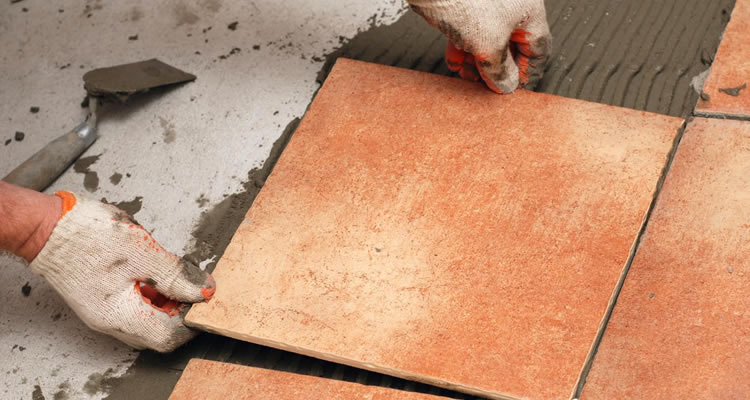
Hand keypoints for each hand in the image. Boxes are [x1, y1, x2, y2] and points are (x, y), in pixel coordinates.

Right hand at [29, 192, 215, 352]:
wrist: (46, 225)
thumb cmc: (85, 235)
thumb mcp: (142, 251)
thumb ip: (176, 274)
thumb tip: (203, 290)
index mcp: (120, 315)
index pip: (168, 336)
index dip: (192, 320)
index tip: (205, 299)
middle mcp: (109, 321)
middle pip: (157, 332)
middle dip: (181, 312)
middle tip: (194, 287)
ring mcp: (103, 312)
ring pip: (146, 320)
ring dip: (167, 302)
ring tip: (176, 276)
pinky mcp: (101, 299)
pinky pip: (133, 307)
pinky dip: (151, 295)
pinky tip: (156, 273)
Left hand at [408, 0, 551, 92]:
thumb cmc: (468, 0)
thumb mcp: (489, 45)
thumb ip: (500, 70)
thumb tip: (506, 85)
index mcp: (529, 11)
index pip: (538, 48)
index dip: (526, 72)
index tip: (513, 88)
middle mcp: (511, 6)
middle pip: (510, 46)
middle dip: (497, 70)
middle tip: (488, 86)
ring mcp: (487, 6)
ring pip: (487, 41)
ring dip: (478, 63)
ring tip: (469, 78)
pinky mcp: (465, 7)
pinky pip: (468, 32)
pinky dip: (463, 50)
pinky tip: (456, 63)